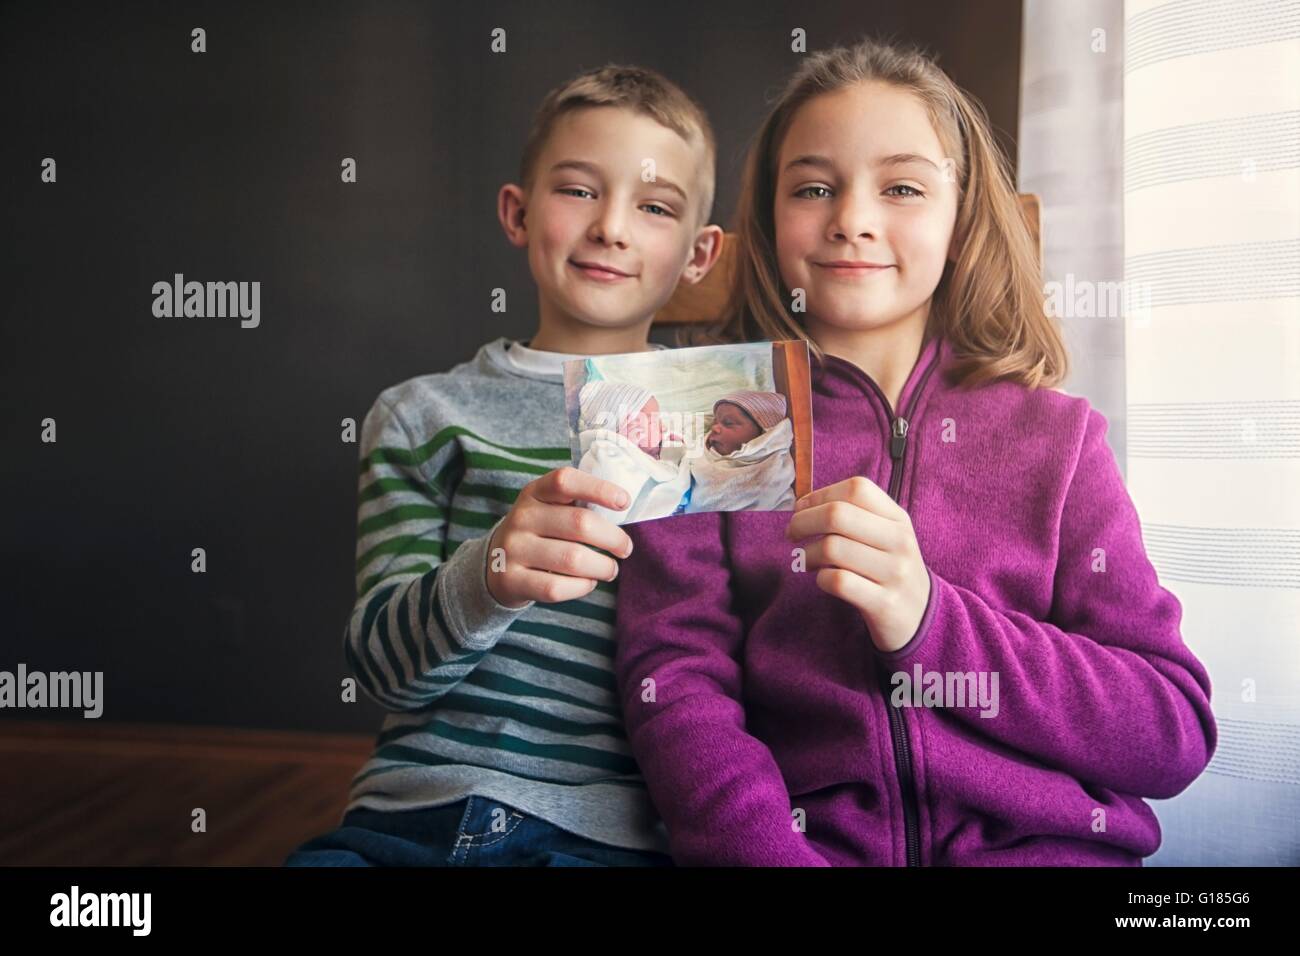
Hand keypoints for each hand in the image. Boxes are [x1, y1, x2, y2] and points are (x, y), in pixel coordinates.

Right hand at [485, 467, 633, 607]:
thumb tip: (624, 510)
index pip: (565, 481)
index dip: (599, 489)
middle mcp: (521, 517)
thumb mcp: (549, 508)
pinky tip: (588, 582)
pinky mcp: (511, 580)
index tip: (625, 501)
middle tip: (625, 548)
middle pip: (580, 524)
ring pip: (573, 559)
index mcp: (535, 492)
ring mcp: (513, 549)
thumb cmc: (539, 532)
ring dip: (603, 567)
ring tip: (611, 569)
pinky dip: (582, 586)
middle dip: (613, 538)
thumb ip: (579, 503)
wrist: (494, 563)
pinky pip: (557, 587)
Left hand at [785, 476, 930, 653]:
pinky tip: (823, 579)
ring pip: (832, 548)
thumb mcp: (886, 537)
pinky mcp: (883, 603)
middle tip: (792, 534)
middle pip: (837, 515)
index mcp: (898, 519)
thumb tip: (803, 505)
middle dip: (803, 522)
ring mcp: (894, 573)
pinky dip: (820, 578)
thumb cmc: (889, 570)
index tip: (801, 509)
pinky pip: (838, 581)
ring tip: (808, 561)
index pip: (856, 489)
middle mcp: (899, 541)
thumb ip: (854, 516)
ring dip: (808, 554)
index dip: (820, 495)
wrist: (921, 616)